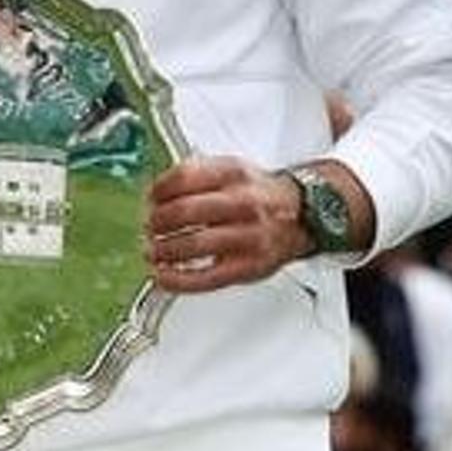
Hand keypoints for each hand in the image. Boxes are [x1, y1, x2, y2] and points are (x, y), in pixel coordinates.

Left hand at [142, 157, 305, 292]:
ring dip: (161, 250)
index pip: (184, 177)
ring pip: (192, 245)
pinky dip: (177, 280)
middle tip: (148, 227)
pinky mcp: (248, 267)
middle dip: (156, 222)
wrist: (303, 215)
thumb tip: (154, 194)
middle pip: (184, 211)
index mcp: (235, 174)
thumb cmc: (259, 195)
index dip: (158, 190)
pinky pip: (205, 278)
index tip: (149, 200)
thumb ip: (195, 176)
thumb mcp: (231, 171)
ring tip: (152, 251)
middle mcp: (243, 203)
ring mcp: (248, 237)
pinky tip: (163, 276)